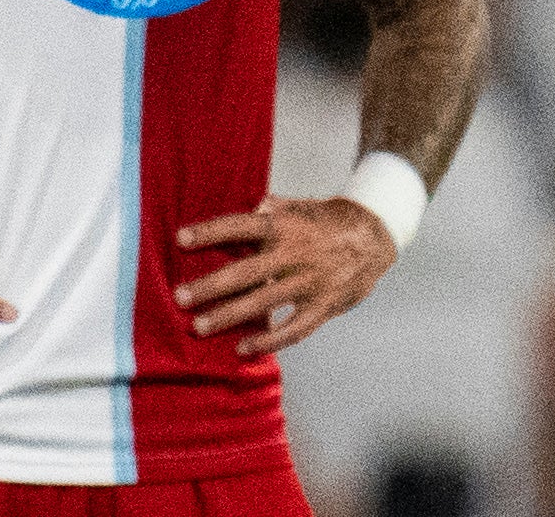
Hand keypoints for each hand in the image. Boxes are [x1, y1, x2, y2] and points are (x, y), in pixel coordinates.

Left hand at [173, 195, 394, 356]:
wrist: (375, 236)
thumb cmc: (325, 219)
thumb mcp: (296, 205)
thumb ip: (266, 209)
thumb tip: (241, 208)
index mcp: (282, 224)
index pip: (238, 226)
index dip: (209, 232)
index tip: (179, 239)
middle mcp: (292, 254)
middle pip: (244, 272)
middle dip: (209, 287)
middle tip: (179, 298)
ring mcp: (308, 283)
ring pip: (263, 304)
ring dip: (228, 317)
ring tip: (199, 328)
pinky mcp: (323, 306)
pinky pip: (293, 330)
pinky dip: (268, 341)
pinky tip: (243, 349)